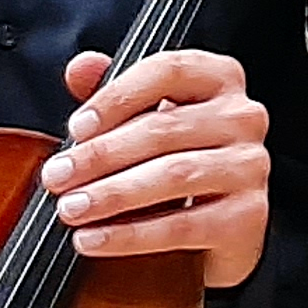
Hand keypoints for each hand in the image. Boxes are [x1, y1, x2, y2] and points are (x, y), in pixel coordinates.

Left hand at [47, 48, 268, 288]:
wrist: (222, 224)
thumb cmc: (178, 158)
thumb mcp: (147, 116)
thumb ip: (113, 89)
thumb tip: (81, 68)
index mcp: (218, 78)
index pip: (167, 71)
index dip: (116, 97)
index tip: (76, 127)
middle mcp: (243, 116)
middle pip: (163, 129)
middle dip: (100, 156)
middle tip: (57, 176)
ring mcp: (250, 166)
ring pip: (173, 175)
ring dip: (112, 194)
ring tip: (72, 208)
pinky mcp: (247, 215)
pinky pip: (181, 225)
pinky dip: (131, 235)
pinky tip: (95, 239)